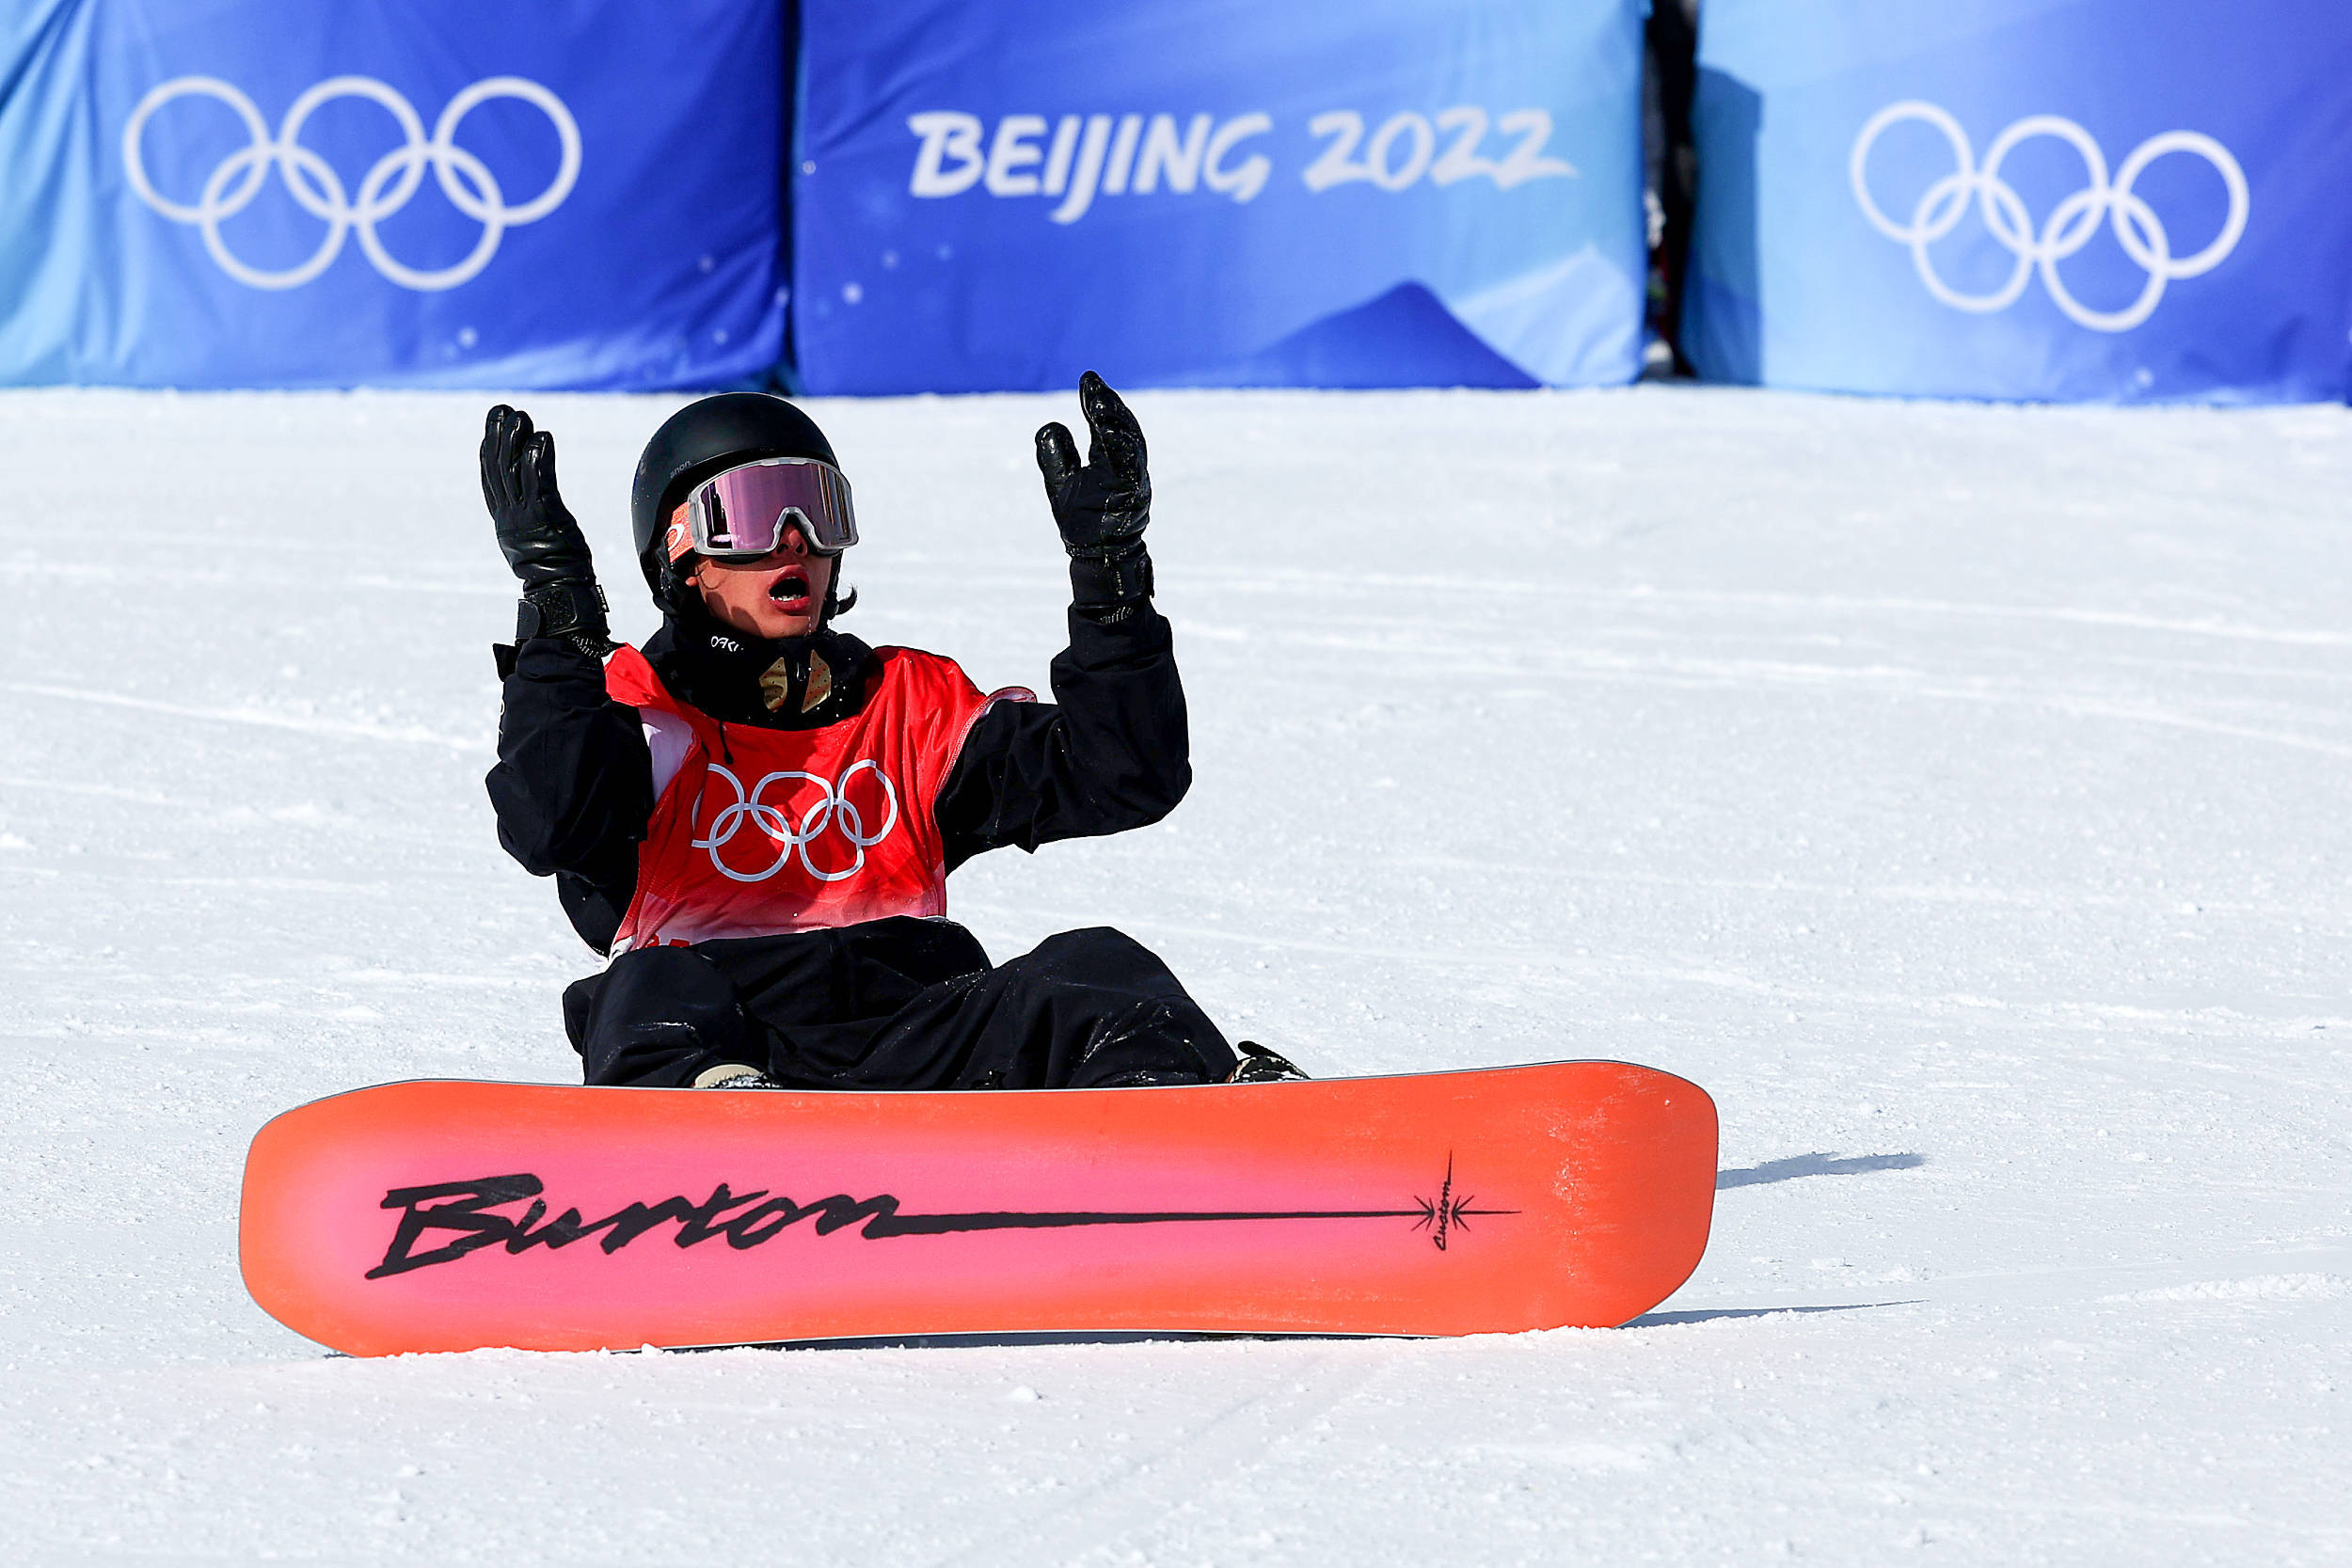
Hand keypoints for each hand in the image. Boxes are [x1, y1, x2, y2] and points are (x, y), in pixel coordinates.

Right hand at [482, 405, 592, 588]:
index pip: (490, 479)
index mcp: (504, 520)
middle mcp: (509, 516)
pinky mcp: (544, 516)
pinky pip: (538, 482)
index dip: (488, 451)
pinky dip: (539, 457)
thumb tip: (531, 498)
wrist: (559, 589)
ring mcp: (524, 515)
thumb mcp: (533, 536)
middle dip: (498, 436)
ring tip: (520, 416)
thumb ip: (527, 515)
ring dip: (516, 440)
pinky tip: (542, 438)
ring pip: (513, 471)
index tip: (490, 428)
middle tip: (502, 410)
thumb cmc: (554, 566)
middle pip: (497, 468)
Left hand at [1034, 371, 1149, 561]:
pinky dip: (1122, 448)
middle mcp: (1125, 465)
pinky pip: (1129, 469)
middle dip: (1106, 404)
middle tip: (1092, 384)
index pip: (1104, 424)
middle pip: (1120, 427)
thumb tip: (1053, 424)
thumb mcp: (1062, 483)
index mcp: (1110, 459)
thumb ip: (1057, 455)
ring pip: (1128, 444)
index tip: (1087, 379)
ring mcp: (1132, 480)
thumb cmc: (1083, 522)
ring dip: (1114, 421)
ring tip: (1098, 401)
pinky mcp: (1132, 496)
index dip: (1096, 401)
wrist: (1096, 557)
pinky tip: (1109, 431)